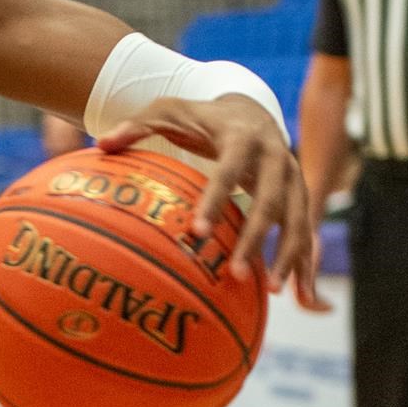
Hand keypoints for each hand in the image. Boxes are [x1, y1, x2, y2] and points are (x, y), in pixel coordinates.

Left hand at [96, 94, 327, 311]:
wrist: (249, 108)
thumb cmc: (200, 116)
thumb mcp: (167, 111)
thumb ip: (136, 125)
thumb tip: (101, 144)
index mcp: (243, 136)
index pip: (230, 170)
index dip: (215, 200)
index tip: (197, 233)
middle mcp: (276, 156)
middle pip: (272, 200)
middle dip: (256, 238)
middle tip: (235, 273)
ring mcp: (293, 178)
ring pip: (297, 219)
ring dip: (288, 255)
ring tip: (271, 290)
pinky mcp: (300, 196)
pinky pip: (306, 231)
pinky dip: (305, 262)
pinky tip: (303, 297)